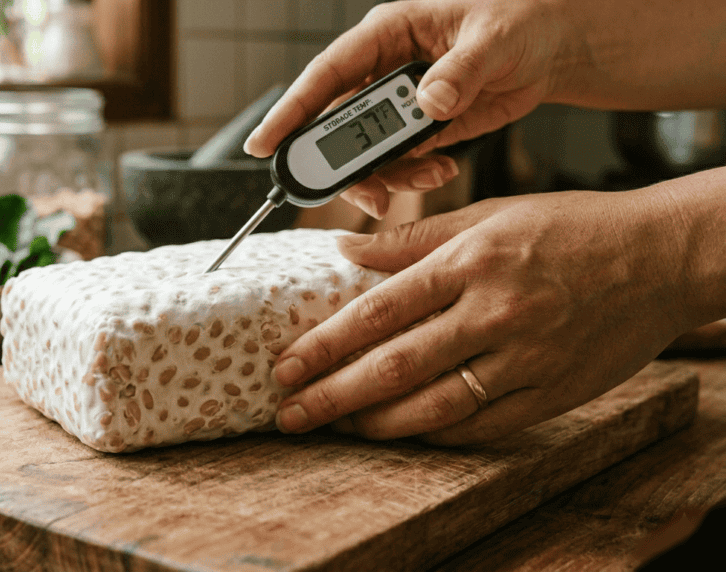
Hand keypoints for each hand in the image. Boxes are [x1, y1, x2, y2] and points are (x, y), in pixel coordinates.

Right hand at [244, 0, 575, 217]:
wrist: (547, 50)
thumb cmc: (518, 23)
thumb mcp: (493, 40)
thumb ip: (460, 71)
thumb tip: (429, 101)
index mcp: (386, 34)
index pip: (326, 75)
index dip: (290, 111)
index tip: (263, 145)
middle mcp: (382, 70)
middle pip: (337, 124)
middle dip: (346, 164)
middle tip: (368, 193)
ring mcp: (398, 104)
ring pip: (365, 152)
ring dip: (387, 176)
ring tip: (430, 175)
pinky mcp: (417, 130)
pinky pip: (397, 163)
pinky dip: (412, 177)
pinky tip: (442, 170)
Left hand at [272, 189, 698, 444]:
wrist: (663, 256)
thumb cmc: (574, 227)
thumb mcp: (490, 214)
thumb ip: (413, 238)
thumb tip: (344, 247)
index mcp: (472, 261)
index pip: (378, 312)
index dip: (324, 344)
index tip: (285, 365)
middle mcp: (495, 311)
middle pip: (395, 365)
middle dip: (332, 396)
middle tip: (291, 414)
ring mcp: (527, 356)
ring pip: (435, 405)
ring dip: (377, 423)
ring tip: (339, 428)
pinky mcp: (555, 391)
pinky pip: (484, 425)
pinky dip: (438, 434)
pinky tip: (405, 433)